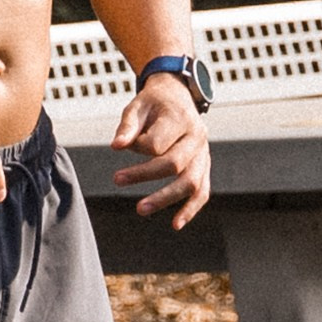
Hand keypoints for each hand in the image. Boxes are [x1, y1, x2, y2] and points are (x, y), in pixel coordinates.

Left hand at [109, 75, 209, 225]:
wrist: (179, 97)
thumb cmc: (154, 104)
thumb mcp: (137, 106)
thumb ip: (127, 126)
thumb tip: (116, 146)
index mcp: (181, 119)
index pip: (157, 143)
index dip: (136, 146)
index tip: (124, 144)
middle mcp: (197, 137)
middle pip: (174, 164)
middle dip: (144, 175)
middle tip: (116, 180)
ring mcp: (204, 154)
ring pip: (191, 182)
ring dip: (166, 198)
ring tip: (141, 209)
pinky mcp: (204, 168)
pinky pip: (202, 192)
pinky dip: (190, 209)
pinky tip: (175, 224)